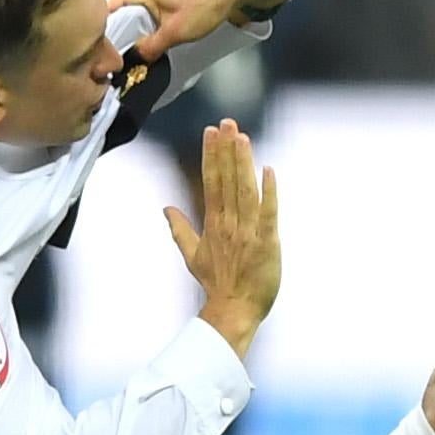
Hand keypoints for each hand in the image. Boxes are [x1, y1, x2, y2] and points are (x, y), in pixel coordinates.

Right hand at [111, 0, 268, 61]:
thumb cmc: (207, 1)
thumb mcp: (176, 32)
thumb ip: (150, 47)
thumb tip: (135, 60)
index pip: (105, 11)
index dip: (105, 34)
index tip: (110, 53)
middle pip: (115, 12)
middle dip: (119, 34)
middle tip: (123, 56)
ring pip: (129, 11)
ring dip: (133, 30)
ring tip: (137, 49)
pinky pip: (142, 8)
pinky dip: (143, 23)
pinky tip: (151, 37)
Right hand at [164, 121, 280, 352]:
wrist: (233, 311)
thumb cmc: (217, 284)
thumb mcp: (192, 256)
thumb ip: (179, 229)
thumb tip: (166, 208)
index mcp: (213, 223)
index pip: (212, 182)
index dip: (212, 155)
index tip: (211, 131)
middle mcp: (229, 224)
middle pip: (226, 181)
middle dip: (226, 150)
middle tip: (226, 123)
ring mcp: (247, 232)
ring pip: (244, 191)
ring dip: (242, 163)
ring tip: (241, 136)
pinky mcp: (266, 243)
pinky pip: (268, 213)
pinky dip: (268, 192)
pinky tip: (268, 170)